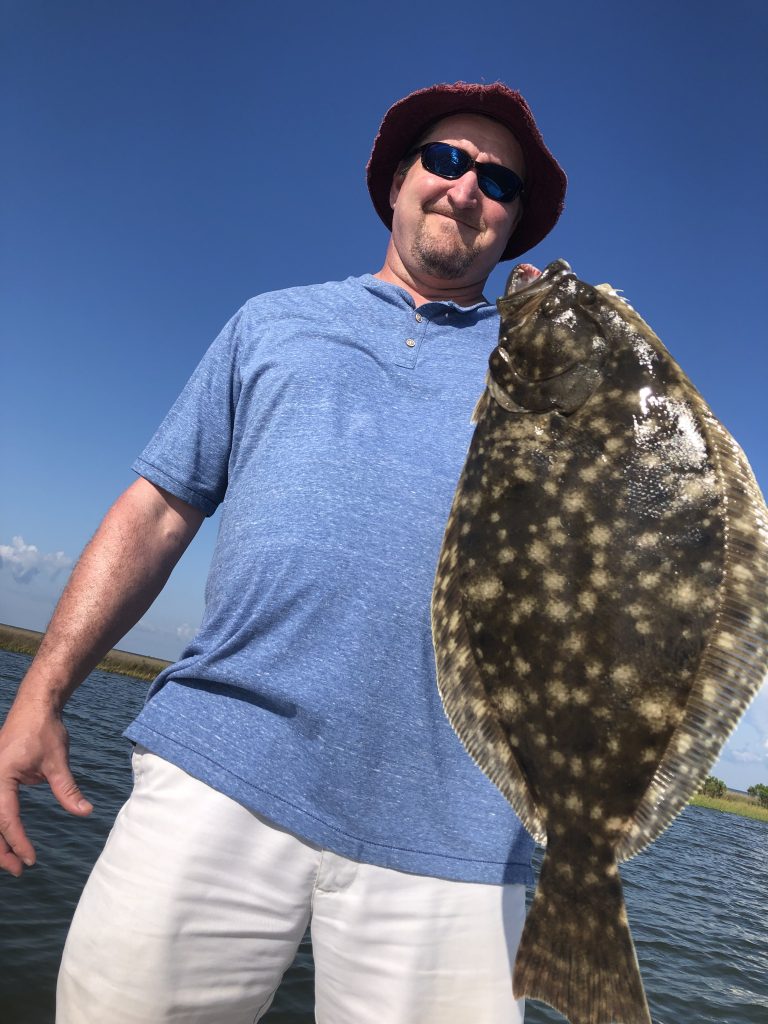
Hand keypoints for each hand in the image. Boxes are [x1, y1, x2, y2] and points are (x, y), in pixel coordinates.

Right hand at [0, 700, 92, 876]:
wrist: (34, 706)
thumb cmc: (44, 730)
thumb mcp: (58, 761)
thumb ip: (67, 790)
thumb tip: (85, 813)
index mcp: (0, 776)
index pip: (6, 818)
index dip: (17, 842)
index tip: (30, 860)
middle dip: (2, 850)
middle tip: (18, 871)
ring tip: (13, 861)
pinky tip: (7, 840)